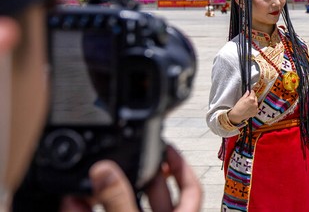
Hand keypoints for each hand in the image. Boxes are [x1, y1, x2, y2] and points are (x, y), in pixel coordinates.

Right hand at [59, 146, 202, 211]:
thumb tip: (105, 171)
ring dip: (106, 192)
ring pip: (125, 207)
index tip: (168, 148)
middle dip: (140, 173)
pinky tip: (72, 202)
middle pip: (156, 194)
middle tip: (125, 156)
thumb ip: (119, 201)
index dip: (182, 166)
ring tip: (93, 175)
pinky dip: (87, 211)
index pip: (192, 189)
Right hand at [228, 90, 258, 123]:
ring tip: (248, 105)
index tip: (250, 92)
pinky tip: (249, 108)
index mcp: (251, 99)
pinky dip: (254, 108)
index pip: (253, 93)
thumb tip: (248, 91)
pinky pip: (256, 108)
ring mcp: (256, 108)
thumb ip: (246, 94)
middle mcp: (255, 103)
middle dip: (252, 97)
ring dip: (253, 103)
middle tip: (248, 99)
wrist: (237, 115)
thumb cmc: (238, 107)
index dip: (251, 92)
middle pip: (255, 98)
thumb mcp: (241, 99)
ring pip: (256, 103)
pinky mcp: (256, 112)